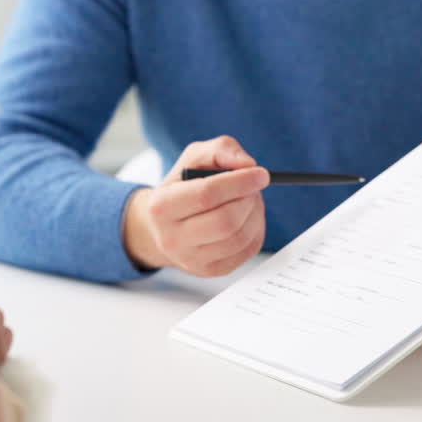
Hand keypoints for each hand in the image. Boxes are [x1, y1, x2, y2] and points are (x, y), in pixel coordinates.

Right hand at [122, 136, 269, 276]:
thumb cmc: (182, 185)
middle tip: (254, 186)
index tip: (261, 174)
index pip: (206, 195)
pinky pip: (247, 251)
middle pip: (226, 220)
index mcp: (161, 207)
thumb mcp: (194, 158)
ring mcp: (191, 260)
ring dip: (255, 214)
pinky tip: (248, 217)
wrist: (165, 224)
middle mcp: (171, 239)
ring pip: (239, 238)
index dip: (239, 182)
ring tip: (250, 199)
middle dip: (248, 199)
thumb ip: (220, 150)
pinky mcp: (210, 270)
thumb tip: (247, 164)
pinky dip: (256, 229)